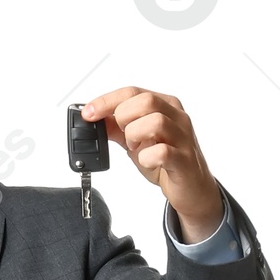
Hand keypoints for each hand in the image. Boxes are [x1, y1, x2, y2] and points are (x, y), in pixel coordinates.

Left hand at [80, 86, 223, 243]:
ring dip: (135, 136)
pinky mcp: (184, 160)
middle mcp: (177, 117)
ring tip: (135, 148)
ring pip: (156, 121)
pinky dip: (147, 157)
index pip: (133, 92)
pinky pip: (163, 152)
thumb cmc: (166, 161)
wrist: (191, 188)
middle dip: (124, 118)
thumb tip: (94, 118)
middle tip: (123, 136)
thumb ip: (117, 128)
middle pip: (145, 101)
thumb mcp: (136, 140)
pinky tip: (146, 161)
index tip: (88, 113)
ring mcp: (183, 137)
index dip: (107, 101)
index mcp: (165, 106)